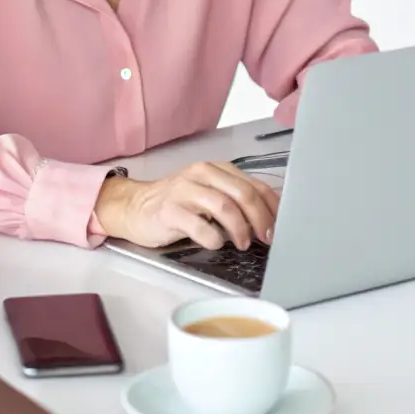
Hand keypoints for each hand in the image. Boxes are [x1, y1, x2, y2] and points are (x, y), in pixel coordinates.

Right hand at [94, 161, 279, 250]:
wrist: (135, 207)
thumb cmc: (177, 204)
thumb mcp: (209, 195)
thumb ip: (234, 201)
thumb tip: (268, 221)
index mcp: (216, 169)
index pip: (254, 185)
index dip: (271, 207)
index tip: (279, 226)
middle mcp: (202, 174)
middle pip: (242, 194)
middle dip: (260, 219)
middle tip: (266, 239)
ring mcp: (184, 191)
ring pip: (224, 206)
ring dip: (240, 229)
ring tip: (243, 244)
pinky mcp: (169, 210)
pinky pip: (198, 225)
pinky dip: (213, 238)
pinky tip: (215, 244)